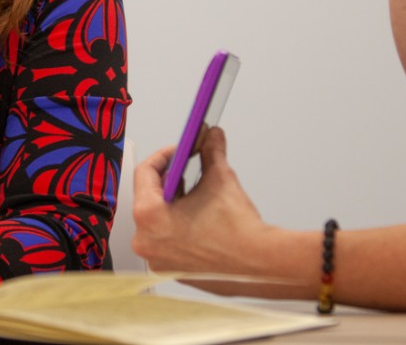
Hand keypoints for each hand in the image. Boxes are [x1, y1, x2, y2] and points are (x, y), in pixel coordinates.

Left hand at [132, 128, 279, 295]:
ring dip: (173, 201)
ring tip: (195, 190)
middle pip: (148, 196)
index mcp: (149, 216)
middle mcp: (146, 240)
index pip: (144, 173)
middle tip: (187, 166)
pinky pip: (165, 239)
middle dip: (169, 178)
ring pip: (157, 219)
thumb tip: (212, 136)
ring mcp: (157, 259)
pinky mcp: (170, 270)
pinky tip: (197, 215)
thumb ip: (211, 152)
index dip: (163, 156)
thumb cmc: (238, 232)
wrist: (260, 266)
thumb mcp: (220, 179)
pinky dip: (177, 224)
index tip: (178, 150)